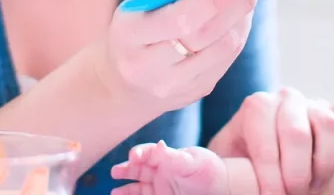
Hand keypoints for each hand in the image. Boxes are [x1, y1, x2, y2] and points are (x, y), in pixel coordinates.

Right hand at [97, 0, 258, 114]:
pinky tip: (236, 21)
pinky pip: (225, 62)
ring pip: (221, 50)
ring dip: (240, 21)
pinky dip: (237, 36)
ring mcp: (172, 85)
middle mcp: (148, 66)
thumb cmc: (139, 29)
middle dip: (233, 7)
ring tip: (244, 0)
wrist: (122, 84)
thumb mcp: (149, 0)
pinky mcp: (193, 93)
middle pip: (204, 35)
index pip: (180, 18)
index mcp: (131, 35)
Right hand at [110, 141, 227, 194]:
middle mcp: (158, 170)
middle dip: (125, 169)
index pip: (147, 152)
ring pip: (136, 187)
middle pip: (137, 169)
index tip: (133, 156)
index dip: (139, 153)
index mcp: (165, 156)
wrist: (219, 187)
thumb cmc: (206, 169)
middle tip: (115, 171)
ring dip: (125, 190)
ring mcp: (158, 186)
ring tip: (114, 193)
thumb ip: (175, 156)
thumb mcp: (193, 161)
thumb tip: (159, 145)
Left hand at [208, 88, 333, 194]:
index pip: (262, 124)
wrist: (275, 175)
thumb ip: (199, 168)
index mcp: (253, 110)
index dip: (270, 166)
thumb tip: (164, 158)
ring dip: (323, 163)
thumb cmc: (246, 176)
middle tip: (297, 193)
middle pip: (295, 128)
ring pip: (326, 123)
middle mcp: (282, 100)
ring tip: (314, 184)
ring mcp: (312, 104)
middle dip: (297, 170)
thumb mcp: (221, 173)